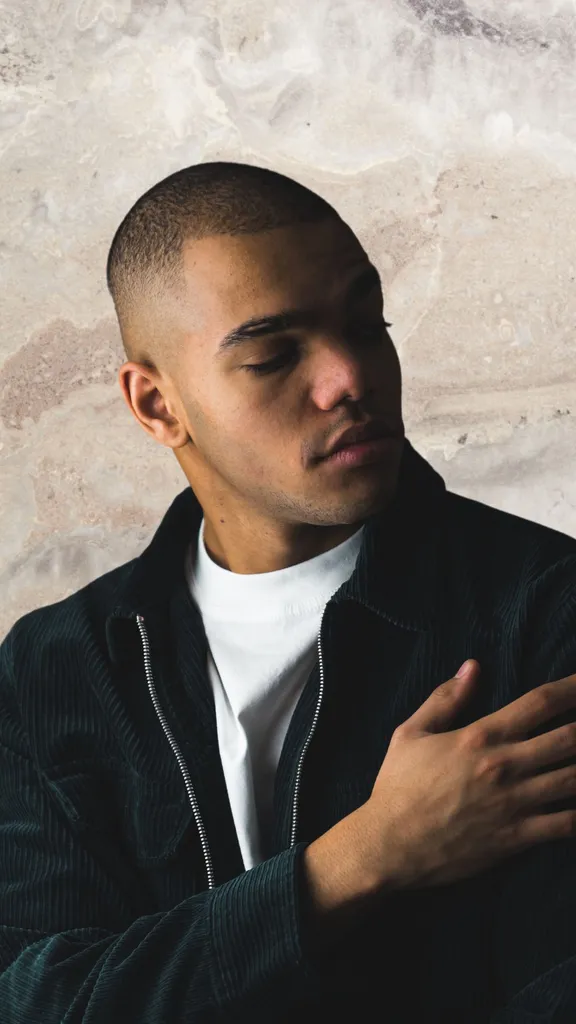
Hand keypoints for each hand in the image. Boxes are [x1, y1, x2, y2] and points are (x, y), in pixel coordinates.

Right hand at [358, 660, 575, 890]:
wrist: (389, 845)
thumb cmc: (397, 786)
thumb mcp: (411, 733)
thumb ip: (445, 699)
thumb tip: (472, 667)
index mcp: (481, 736)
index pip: (540, 703)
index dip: (573, 688)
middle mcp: (504, 766)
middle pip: (569, 738)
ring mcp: (515, 803)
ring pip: (574, 778)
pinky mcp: (518, 838)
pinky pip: (566, 824)